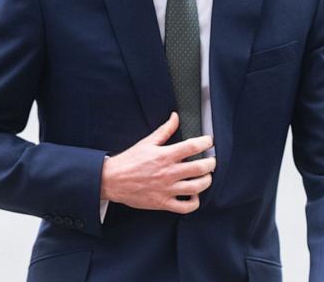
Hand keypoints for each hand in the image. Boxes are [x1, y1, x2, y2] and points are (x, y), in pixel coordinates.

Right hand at [100, 112, 215, 213]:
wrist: (112, 180)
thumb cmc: (129, 161)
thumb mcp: (146, 142)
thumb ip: (164, 130)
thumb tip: (175, 117)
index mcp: (164, 155)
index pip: (193, 146)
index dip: (206, 142)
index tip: (209, 141)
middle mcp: (168, 172)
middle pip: (200, 168)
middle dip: (211, 163)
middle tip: (211, 160)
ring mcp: (167, 189)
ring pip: (197, 187)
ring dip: (206, 181)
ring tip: (206, 176)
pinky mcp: (163, 203)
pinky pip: (186, 207)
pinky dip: (195, 202)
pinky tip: (194, 195)